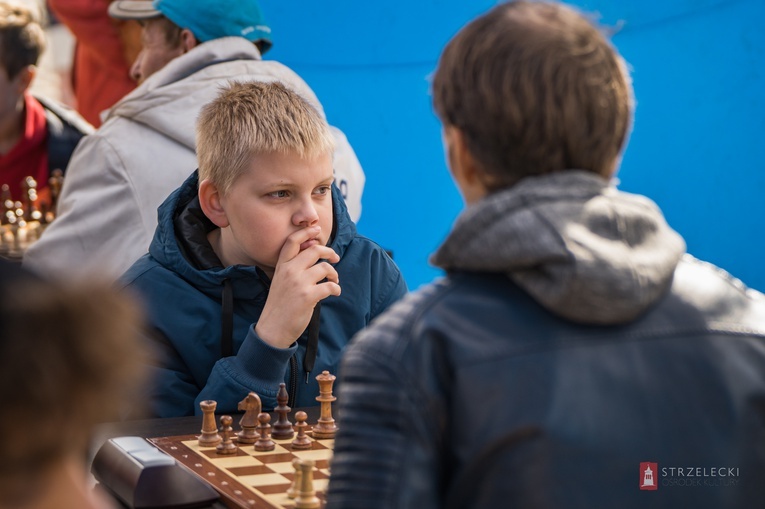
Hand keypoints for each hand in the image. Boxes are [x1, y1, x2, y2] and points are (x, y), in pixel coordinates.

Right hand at [255, 226, 340, 348]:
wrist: (272, 329)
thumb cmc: (279, 306)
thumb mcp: (281, 281)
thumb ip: (293, 268)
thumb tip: (314, 257)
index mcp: (282, 266)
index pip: (292, 241)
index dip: (306, 233)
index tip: (316, 229)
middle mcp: (289, 271)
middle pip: (314, 250)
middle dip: (329, 252)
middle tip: (335, 257)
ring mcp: (298, 283)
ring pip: (325, 267)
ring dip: (334, 273)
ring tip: (334, 280)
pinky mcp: (308, 296)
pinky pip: (330, 285)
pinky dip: (336, 288)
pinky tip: (334, 292)